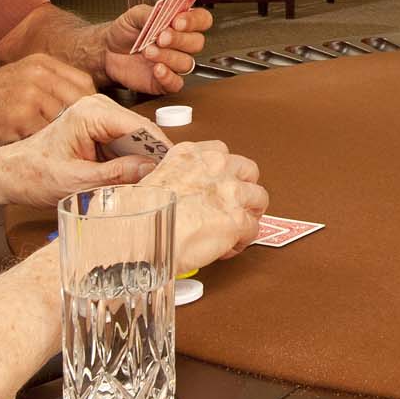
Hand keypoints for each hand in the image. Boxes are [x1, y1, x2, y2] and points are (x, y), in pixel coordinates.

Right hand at [0, 53, 95, 148]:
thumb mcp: (21, 79)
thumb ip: (50, 85)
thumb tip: (86, 105)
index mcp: (41, 63)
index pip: (84, 83)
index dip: (90, 104)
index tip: (89, 121)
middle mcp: (38, 75)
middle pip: (80, 102)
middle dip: (81, 122)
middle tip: (78, 138)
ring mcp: (29, 96)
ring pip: (64, 121)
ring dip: (61, 136)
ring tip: (53, 144)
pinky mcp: (20, 118)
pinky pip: (45, 136)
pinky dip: (43, 145)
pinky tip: (34, 147)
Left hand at [0, 93, 170, 207]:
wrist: (9, 173)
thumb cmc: (32, 173)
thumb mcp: (77, 181)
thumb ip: (116, 174)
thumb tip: (150, 169)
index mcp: (90, 113)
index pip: (140, 126)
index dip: (160, 149)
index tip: (175, 168)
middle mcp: (96, 107)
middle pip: (141, 131)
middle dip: (151, 156)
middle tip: (162, 181)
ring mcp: (97, 116)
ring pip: (135, 138)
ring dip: (141, 160)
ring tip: (146, 183)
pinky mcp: (97, 128)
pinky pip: (124, 142)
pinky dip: (129, 160)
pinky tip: (129, 178)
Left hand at [102, 6, 211, 95]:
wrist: (107, 51)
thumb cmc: (124, 32)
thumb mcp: (135, 15)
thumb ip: (151, 13)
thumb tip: (164, 15)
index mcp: (180, 24)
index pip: (202, 20)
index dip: (194, 21)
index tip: (177, 21)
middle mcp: (181, 44)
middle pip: (197, 42)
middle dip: (179, 39)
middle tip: (160, 37)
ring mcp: (175, 63)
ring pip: (186, 63)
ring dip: (168, 56)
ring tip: (148, 51)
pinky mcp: (165, 81)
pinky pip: (177, 83)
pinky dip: (168, 76)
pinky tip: (156, 69)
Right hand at [135, 141, 267, 271]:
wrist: (141, 238)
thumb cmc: (140, 216)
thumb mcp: (152, 180)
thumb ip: (175, 178)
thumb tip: (182, 190)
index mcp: (191, 154)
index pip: (222, 152)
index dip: (224, 171)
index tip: (220, 182)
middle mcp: (214, 167)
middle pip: (249, 171)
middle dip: (245, 188)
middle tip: (236, 204)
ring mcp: (229, 192)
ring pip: (259, 198)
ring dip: (249, 214)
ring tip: (235, 228)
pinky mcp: (237, 220)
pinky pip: (253, 229)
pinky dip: (242, 240)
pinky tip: (227, 247)